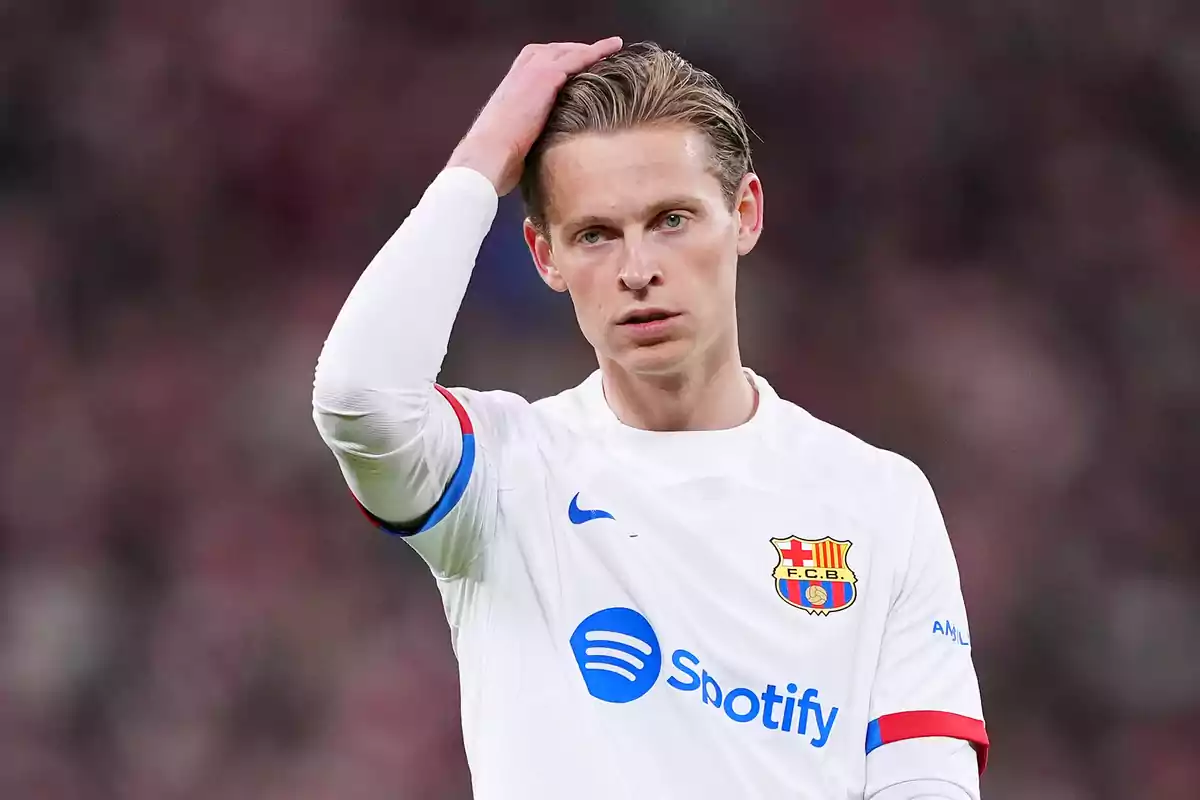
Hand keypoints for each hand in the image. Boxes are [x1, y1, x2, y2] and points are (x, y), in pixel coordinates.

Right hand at [447, 37, 622, 195]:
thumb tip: (538, 151)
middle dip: (575, 51)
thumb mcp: (512, 140)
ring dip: (590, 48)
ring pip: (567, 52)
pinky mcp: (545, 77)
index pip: (537, 64)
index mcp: (510, 87)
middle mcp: (520, 73)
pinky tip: (612, 49)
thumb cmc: (494, 158)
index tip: (574, 66)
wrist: (487, 155)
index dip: (557, 62)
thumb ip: (527, 135)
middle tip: (597, 53)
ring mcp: (532, 72)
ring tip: (612, 46)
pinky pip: (577, 58)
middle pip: (553, 51)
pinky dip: (596, 51)